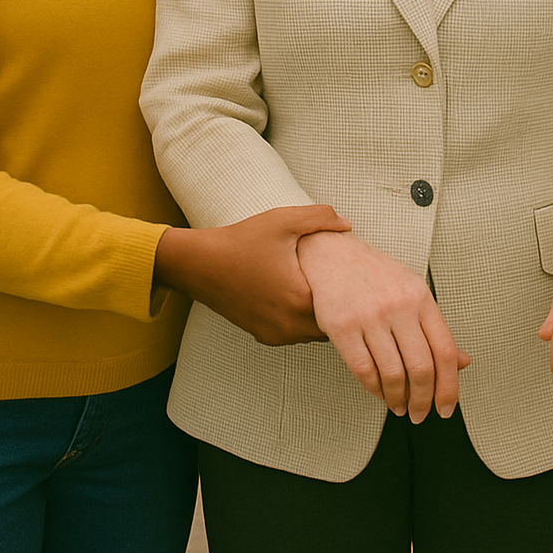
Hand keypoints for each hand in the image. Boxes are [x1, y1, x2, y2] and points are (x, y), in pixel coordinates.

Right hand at [154, 204, 349, 343]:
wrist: (199, 264)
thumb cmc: (240, 242)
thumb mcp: (283, 220)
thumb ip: (321, 218)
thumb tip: (347, 225)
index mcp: (299, 300)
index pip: (342, 308)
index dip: (350, 291)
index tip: (353, 275)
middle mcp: (288, 326)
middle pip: (330, 325)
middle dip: (337, 306)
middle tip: (341, 281)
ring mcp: (274, 334)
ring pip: (312, 331)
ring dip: (318, 313)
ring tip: (322, 287)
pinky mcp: (262, 335)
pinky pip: (294, 333)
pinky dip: (300, 318)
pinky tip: (298, 294)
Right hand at [296, 231, 469, 423]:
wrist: (331, 254)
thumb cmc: (374, 275)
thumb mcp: (412, 292)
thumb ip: (435, 328)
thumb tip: (462, 362)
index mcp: (420, 297)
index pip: (444, 351)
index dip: (449, 387)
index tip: (446, 407)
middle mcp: (398, 306)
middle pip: (421, 368)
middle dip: (423, 401)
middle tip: (421, 414)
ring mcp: (370, 316)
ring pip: (393, 374)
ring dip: (399, 400)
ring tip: (400, 406)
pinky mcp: (342, 327)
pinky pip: (364, 370)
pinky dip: (375, 390)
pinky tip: (380, 392)